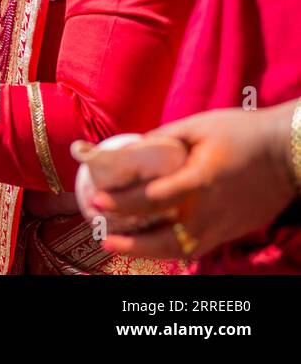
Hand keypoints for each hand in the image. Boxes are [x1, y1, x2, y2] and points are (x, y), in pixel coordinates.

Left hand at [91, 103, 297, 258]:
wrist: (289, 151)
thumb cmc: (242, 131)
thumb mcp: (197, 125)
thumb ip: (161, 139)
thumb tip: (128, 149)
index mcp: (201, 180)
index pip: (154, 199)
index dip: (123, 203)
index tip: (97, 201)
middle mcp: (212, 210)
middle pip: (166, 238)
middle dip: (131, 242)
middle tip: (103, 237)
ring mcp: (225, 225)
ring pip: (182, 250)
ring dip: (148, 252)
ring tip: (119, 247)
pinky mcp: (233, 231)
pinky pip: (198, 248)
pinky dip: (172, 250)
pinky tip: (151, 245)